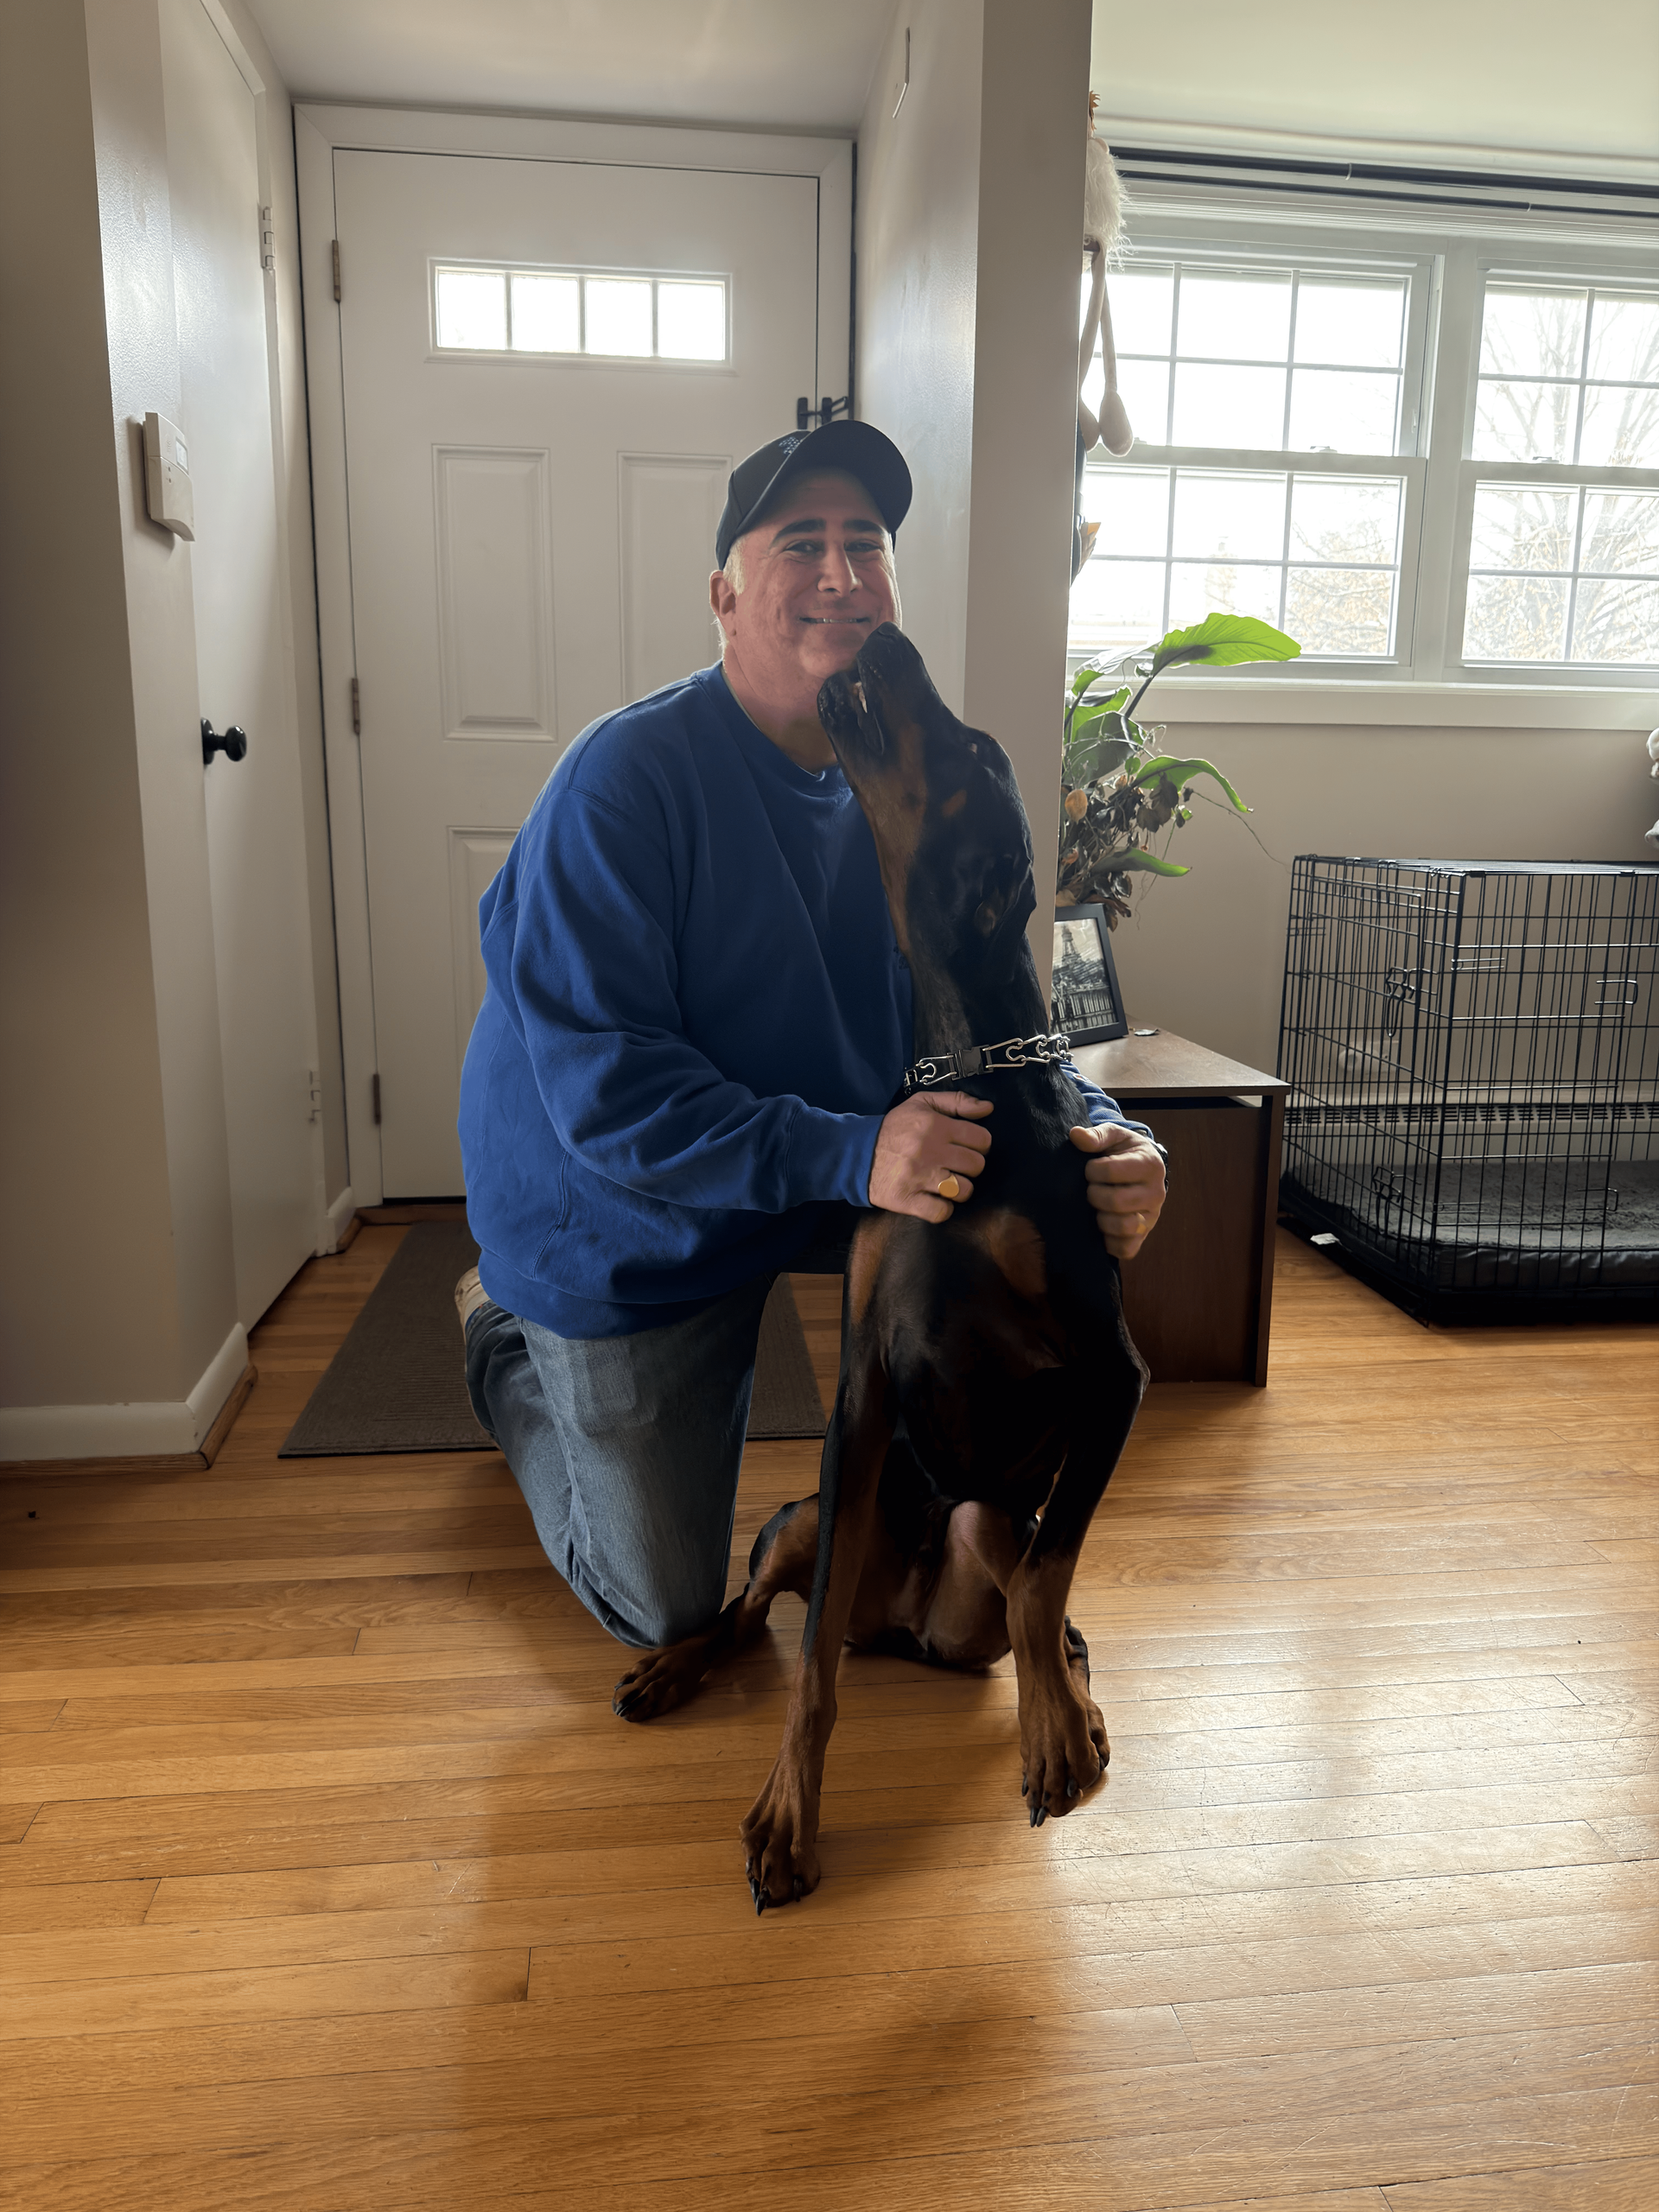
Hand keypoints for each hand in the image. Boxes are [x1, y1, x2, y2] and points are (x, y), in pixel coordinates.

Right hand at [868, 1092, 993, 1222]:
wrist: (856, 1153)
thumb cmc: (894, 1128)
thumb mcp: (921, 1104)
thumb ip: (957, 1101)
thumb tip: (988, 1108)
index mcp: (935, 1125)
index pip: (982, 1139)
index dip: (980, 1144)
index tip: (967, 1147)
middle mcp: (929, 1151)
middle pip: (976, 1165)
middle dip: (970, 1166)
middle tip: (955, 1165)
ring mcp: (919, 1177)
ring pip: (964, 1190)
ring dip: (958, 1189)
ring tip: (946, 1182)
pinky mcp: (908, 1199)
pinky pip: (942, 1212)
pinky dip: (942, 1209)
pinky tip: (935, 1199)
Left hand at [1069, 1124, 1165, 1259]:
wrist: (1142, 1169)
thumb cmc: (1124, 1151)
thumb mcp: (1115, 1136)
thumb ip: (1097, 1135)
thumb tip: (1076, 1135)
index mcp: (1150, 1165)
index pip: (1110, 1171)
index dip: (1091, 1170)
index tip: (1091, 1169)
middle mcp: (1157, 1193)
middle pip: (1115, 1201)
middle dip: (1094, 1195)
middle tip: (1092, 1189)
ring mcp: (1152, 1218)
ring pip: (1122, 1227)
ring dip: (1100, 1218)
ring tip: (1097, 1207)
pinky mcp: (1143, 1237)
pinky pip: (1125, 1249)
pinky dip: (1109, 1241)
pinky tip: (1102, 1226)